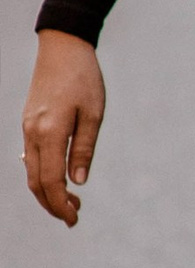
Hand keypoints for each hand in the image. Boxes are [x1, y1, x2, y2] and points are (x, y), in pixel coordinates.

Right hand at [22, 31, 103, 226]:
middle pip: (36, 182)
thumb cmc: (84, 78)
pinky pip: (30, 157)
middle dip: (52, 204)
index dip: (60, 204)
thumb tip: (78, 182)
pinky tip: (58, 178)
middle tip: (73, 218)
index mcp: (49, 133)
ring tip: (70, 201)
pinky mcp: (28, 122)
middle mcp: (32, 134)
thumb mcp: (93, 114)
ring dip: (47, 191)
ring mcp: (27, 128)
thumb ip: (83, 149)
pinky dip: (42, 174)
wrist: (62, 47)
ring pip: (30, 171)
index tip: (74, 219)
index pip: (51, 181)